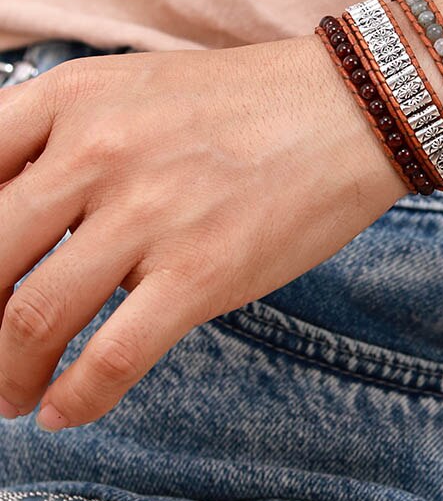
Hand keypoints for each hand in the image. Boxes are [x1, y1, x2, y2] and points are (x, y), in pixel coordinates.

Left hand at [0, 34, 406, 429]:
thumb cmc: (248, 102)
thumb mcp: (137, 87)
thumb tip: (16, 213)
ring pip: (34, 318)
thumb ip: (66, 137)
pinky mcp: (202, 273)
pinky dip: (77, 399)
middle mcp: (98, 154)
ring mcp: (151, 215)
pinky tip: (65, 412)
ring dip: (9, 373)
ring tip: (15, 392)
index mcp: (74, 100)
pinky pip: (112, 358)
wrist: (351, 111)